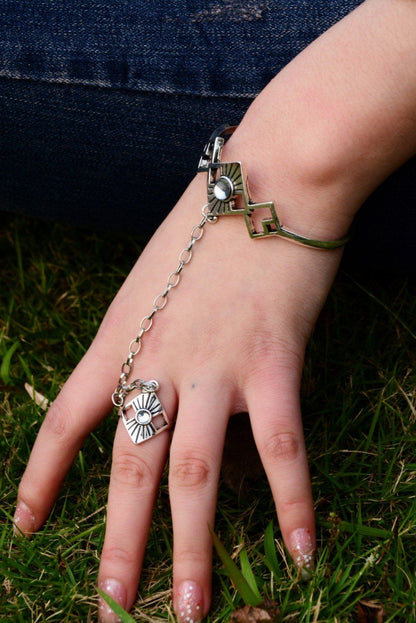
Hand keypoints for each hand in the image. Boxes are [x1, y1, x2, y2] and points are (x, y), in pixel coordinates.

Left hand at [13, 160, 343, 620]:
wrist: (268, 180)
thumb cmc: (207, 225)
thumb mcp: (151, 278)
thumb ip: (145, 337)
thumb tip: (154, 390)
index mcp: (120, 336)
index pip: (67, 418)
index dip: (43, 477)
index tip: (25, 524)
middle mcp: (158, 361)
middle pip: (129, 469)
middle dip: (117, 543)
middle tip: (109, 606)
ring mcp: (214, 367)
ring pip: (194, 475)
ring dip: (190, 549)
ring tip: (188, 610)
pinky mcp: (273, 365)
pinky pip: (280, 449)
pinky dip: (293, 503)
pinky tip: (303, 550)